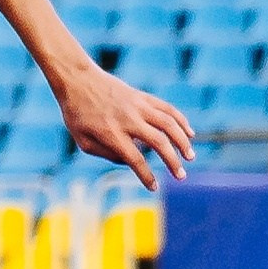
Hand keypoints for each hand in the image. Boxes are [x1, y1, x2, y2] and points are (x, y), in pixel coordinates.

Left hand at [54, 61, 193, 188]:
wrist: (78, 81)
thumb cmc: (77, 114)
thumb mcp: (82, 140)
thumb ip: (105, 154)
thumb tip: (128, 161)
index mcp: (111, 134)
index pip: (135, 159)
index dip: (146, 175)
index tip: (154, 187)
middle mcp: (128, 120)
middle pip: (158, 142)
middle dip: (172, 161)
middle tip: (181, 176)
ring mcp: (138, 106)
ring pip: (169, 124)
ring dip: (183, 142)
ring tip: (190, 157)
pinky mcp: (143, 97)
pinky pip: (168, 109)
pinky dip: (181, 121)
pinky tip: (189, 133)